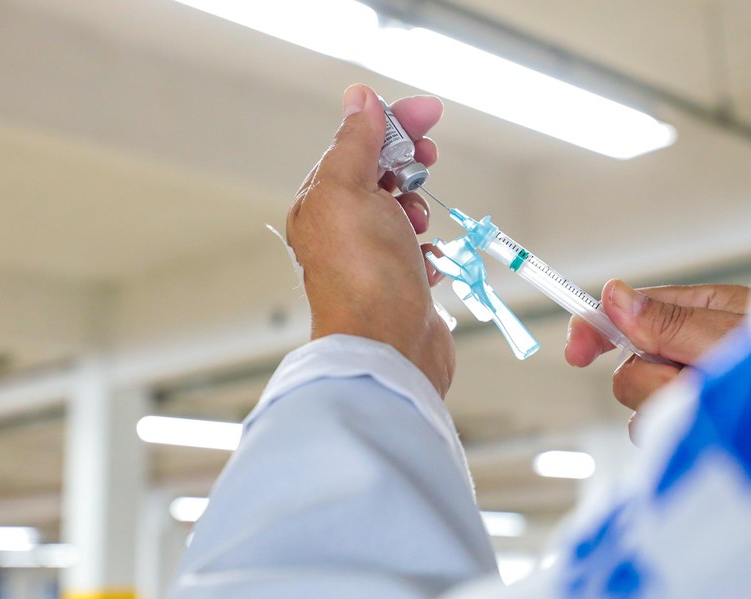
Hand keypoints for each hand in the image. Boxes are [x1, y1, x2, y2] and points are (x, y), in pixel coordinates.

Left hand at [287, 85, 453, 396]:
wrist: (388, 347)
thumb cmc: (364, 274)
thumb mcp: (349, 190)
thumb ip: (353, 143)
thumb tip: (358, 99)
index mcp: (320, 204)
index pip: (355, 145)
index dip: (393, 123)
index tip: (430, 113)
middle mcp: (340, 231)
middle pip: (379, 175)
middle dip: (408, 164)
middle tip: (427, 162)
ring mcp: (371, 259)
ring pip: (401, 212)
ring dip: (417, 209)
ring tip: (415, 228)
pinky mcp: (399, 285)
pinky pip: (419, 251)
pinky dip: (429, 249)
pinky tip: (426, 261)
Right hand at [565, 280, 750, 439]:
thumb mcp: (736, 336)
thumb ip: (672, 322)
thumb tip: (615, 297)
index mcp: (701, 315)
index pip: (629, 314)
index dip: (595, 329)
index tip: (576, 352)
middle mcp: (690, 355)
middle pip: (630, 370)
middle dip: (652, 382)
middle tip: (694, 383)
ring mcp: (692, 395)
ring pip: (640, 406)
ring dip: (668, 410)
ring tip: (717, 408)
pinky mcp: (695, 429)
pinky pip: (659, 435)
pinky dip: (676, 434)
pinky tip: (711, 429)